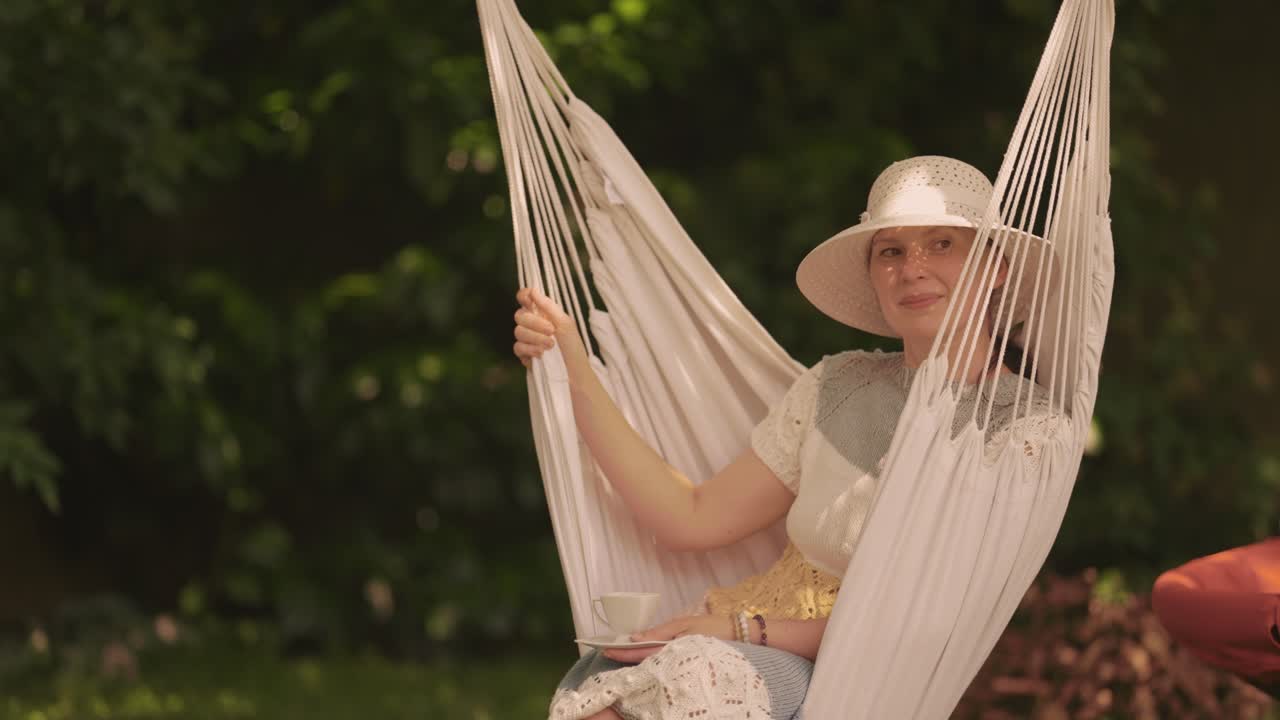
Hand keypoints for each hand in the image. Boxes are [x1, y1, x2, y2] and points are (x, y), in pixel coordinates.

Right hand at [512, 287, 579, 367]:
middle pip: (520, 315)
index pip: (525, 298)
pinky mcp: (523, 354)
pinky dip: (530, 349)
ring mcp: (527, 340)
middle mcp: (532, 324)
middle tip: (552, 331)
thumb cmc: (573, 347)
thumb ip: (548, 306)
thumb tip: (533, 290)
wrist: (574, 372)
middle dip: (535, 323)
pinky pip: (518, 347)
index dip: (524, 296)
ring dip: (536, 338)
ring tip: (551, 345)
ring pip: (518, 331)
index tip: (529, 301)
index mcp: (542, 313)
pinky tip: (541, 354)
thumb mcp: (565, 323)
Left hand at [602, 614, 734, 663]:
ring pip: (652, 665)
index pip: (639, 655)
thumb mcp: (684, 625)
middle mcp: (673, 662)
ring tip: (621, 654)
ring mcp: (679, 666)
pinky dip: (651, 662)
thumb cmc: (712, 628)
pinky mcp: (686, 666)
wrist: (739, 638)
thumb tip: (634, 637)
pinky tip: (643, 658)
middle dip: (625, 658)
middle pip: (643, 662)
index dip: (621, 653)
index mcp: (670, 651)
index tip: (605, 650)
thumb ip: (659, 632)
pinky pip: (664, 665)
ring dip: (636, 660)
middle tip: (607, 652)